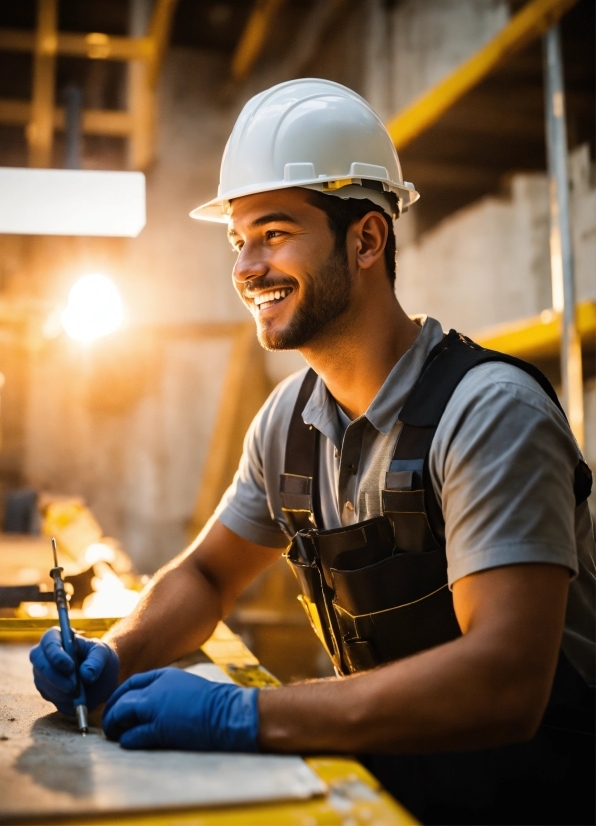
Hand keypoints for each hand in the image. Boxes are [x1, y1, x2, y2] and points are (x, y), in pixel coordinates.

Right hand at [30, 628, 119, 714]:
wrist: (101, 678)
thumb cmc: (100, 658)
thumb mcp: (104, 654)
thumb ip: (96, 662)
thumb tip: (85, 675)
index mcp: (60, 637)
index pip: (49, 640)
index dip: (56, 653)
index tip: (70, 667)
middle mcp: (46, 653)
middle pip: (38, 660)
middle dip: (54, 676)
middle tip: (73, 687)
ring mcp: (42, 671)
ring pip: (42, 681)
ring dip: (59, 690)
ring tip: (78, 693)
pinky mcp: (45, 688)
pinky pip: (48, 695)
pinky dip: (61, 699)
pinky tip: (74, 698)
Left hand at [102, 668, 258, 751]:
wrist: (229, 712)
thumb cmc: (215, 703)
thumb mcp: (188, 687)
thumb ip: (169, 692)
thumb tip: (154, 706)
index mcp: (166, 675)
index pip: (133, 683)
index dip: (120, 695)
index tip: (115, 706)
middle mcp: (157, 688)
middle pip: (123, 698)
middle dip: (112, 712)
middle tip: (109, 725)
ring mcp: (157, 707)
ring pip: (122, 714)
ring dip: (115, 726)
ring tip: (114, 735)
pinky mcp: (160, 728)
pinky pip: (134, 734)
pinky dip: (127, 739)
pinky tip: (126, 742)